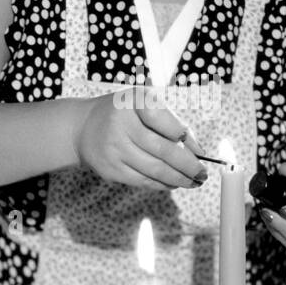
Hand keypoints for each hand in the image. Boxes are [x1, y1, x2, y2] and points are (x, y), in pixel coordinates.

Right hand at [73, 89, 207, 189]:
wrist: (82, 127)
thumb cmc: (124, 114)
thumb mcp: (144, 104)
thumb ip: (170, 121)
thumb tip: (197, 151)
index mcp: (133, 101)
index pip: (165, 121)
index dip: (186, 137)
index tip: (200, 151)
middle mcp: (120, 123)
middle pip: (163, 150)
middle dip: (189, 165)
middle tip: (203, 173)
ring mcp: (114, 148)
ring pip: (155, 169)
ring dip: (179, 179)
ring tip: (194, 181)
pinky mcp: (110, 169)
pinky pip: (143, 181)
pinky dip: (162, 184)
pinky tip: (174, 183)